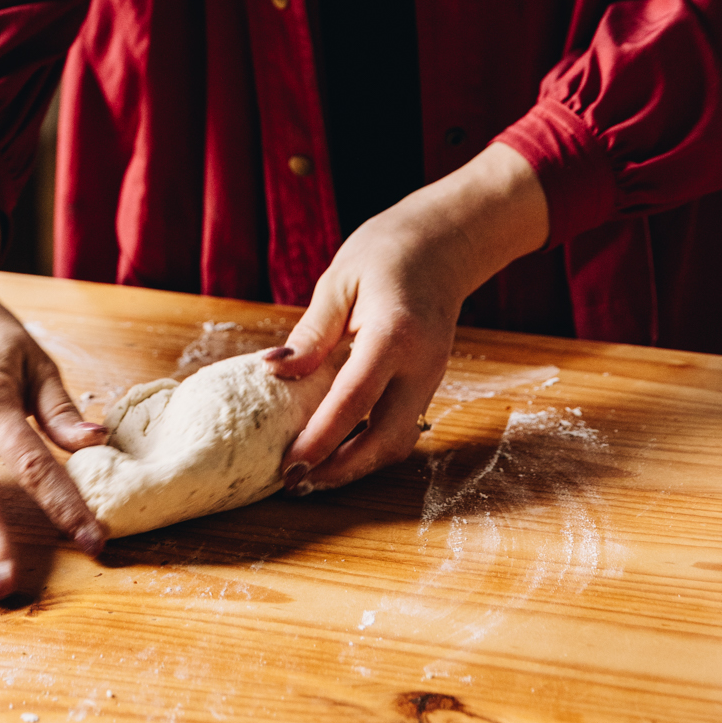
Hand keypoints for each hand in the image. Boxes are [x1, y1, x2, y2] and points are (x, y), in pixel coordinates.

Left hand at [264, 143, 548, 490]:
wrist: (446, 240)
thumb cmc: (388, 250)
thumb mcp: (339, 279)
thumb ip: (311, 331)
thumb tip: (275, 371)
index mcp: (395, 333)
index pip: (356, 400)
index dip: (322, 438)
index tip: (290, 463)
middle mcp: (421, 364)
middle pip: (386, 439)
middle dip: (341, 469)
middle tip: (295, 481)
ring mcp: (431, 377)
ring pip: (397, 442)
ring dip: (357, 464)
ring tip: (311, 473)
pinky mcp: (429, 383)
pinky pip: (401, 427)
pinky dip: (370, 445)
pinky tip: (337, 448)